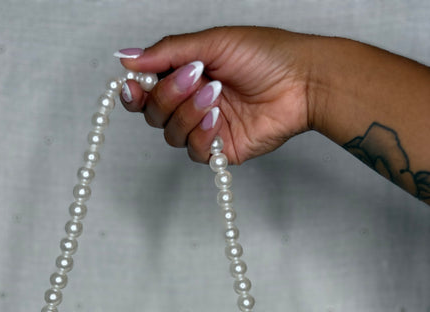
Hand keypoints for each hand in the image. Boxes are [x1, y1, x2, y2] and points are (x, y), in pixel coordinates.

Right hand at [115, 26, 315, 163]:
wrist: (302, 82)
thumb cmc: (266, 55)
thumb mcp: (213, 42)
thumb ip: (168, 52)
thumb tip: (127, 57)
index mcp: (186, 74)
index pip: (146, 90)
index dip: (136, 91)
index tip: (135, 85)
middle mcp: (191, 102)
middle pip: (153, 114)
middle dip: (168, 96)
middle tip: (195, 78)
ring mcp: (205, 126)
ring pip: (171, 134)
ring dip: (188, 112)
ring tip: (216, 94)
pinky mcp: (219, 149)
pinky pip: (193, 151)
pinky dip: (201, 133)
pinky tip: (219, 117)